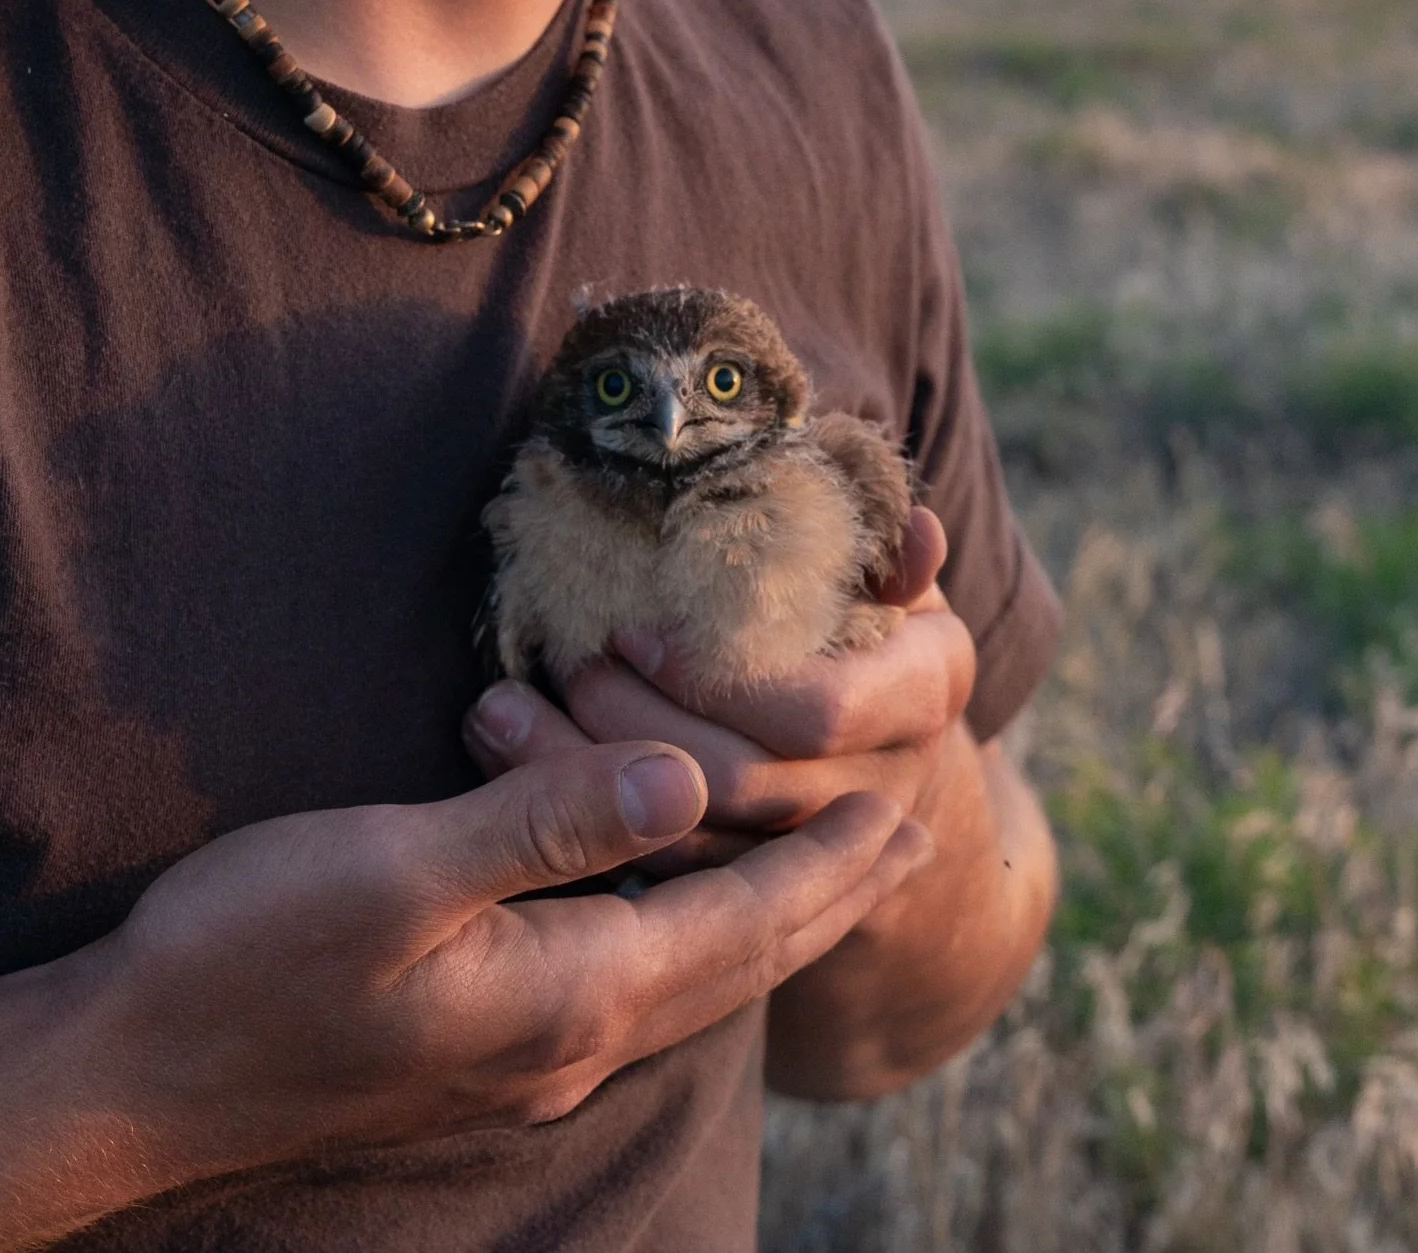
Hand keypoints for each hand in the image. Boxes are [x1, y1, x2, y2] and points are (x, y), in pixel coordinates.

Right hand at [69, 743, 927, 1191]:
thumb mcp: (399, 870)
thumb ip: (549, 827)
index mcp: (567, 995)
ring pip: (686, 984)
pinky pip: (630, 992)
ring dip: (766, 921)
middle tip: (910, 839)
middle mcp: (565, 1045)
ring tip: (826, 871)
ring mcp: (519, 1063)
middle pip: (735, 967)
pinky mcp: (475, 1056)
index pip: (742, 928)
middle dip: (827, 898)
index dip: (830, 867)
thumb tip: (688, 784)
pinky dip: (690, 939)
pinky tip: (681, 913)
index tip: (910, 810)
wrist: (134, 1074)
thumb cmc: (252, 956)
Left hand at [465, 509, 976, 876]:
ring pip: (691, 844)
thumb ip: (878, 541)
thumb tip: (919, 530)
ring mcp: (819, 851)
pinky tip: (509, 771)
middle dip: (631, 727)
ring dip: (580, 781)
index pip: (815, 708)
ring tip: (496, 710)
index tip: (632, 630)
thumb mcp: (874, 554)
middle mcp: (884, 783)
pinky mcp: (750, 889)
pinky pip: (660, 875)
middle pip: (743, 783)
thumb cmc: (856, 598)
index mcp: (921, 690)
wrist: (881, 726)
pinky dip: (579, 828)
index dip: (713, 674)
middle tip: (555, 664)